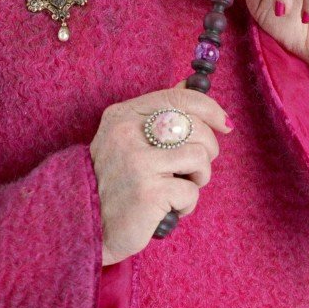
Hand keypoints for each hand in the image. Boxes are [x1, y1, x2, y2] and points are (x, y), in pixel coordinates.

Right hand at [89, 81, 231, 265]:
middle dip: (207, 150)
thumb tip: (189, 84)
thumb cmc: (115, 180)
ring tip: (178, 189)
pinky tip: (167, 209)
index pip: (179, 97)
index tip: (224, 124)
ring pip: (199, 157)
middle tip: (193, 169)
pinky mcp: (148, 192)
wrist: (85, 223)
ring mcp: (137, 161)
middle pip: (196, 127)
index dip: (209, 108)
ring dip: (198, 179)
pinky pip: (191, 191)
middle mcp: (128, 133)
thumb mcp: (126, 138)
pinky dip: (186, 205)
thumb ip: (156, 113)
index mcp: (123, 115)